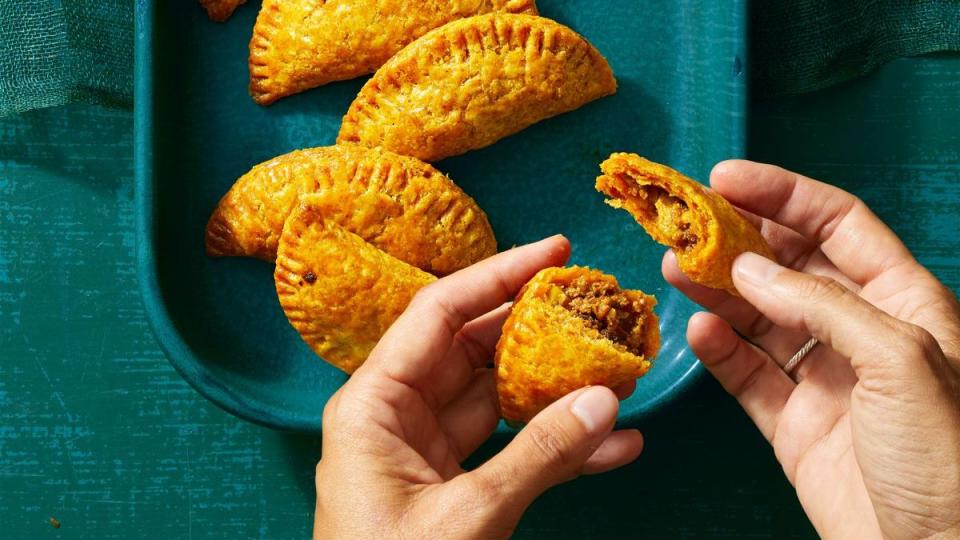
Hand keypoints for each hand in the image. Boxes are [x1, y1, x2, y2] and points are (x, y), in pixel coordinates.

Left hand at [313, 236, 644, 539]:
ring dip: (558, 391)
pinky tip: (614, 445)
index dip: (498, 275)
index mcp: (373, 404)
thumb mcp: (466, 517)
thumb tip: (603, 401)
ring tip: (620, 374)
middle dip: (539, 331)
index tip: (556, 250)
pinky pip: (510, 451)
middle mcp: (397, 415)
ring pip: (499, 400)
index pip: (439, 314)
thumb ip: (537, 456)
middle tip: (597, 309)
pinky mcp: (453, 486)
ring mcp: (427, 451)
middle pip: (474, 349)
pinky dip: (557, 448)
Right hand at [665, 161, 959, 539]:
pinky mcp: (793, 422)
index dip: (783, 194)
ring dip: (717, 289)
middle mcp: (861, 332)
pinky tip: (698, 329)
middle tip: (686, 222)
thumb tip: (750, 269)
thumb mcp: (899, 360)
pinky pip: (746, 373)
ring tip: (677, 267)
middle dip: (738, 239)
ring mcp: (824, 377)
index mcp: (905, 303)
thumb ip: (821, 306)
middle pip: (790, 265)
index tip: (726, 178)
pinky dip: (718, 349)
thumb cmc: (950, 462)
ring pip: (759, 316)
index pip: (838, 225)